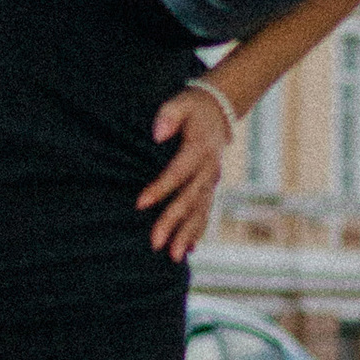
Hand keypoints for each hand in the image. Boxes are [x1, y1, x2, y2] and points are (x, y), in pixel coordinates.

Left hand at [138, 84, 228, 259]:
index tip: (139, 204)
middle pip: (190, 200)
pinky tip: (188, 251)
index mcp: (200, 149)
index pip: (178, 172)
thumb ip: (169, 115)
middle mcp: (209, 169)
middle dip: (173, 223)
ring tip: (173, 256)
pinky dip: (197, 232)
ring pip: (200, 212)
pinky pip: (205, 213)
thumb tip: (157, 134)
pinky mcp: (210, 188)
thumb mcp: (181, 102)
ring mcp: (212, 181)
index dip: (160, 188)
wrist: (219, 111)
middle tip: (155, 243)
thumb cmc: (193, 108)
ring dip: (187, 235)